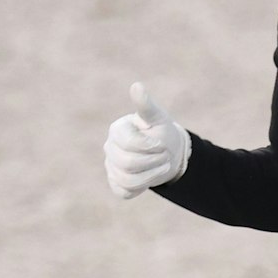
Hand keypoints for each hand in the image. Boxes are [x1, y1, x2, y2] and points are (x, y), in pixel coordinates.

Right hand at [104, 82, 190, 198]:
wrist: (167, 153)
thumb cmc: (161, 132)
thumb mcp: (158, 118)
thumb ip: (146, 105)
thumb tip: (136, 86)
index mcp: (117, 130)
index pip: (129, 143)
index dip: (150, 146)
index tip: (161, 144)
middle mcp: (110, 148)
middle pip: (128, 163)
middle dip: (154, 161)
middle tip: (164, 155)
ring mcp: (111, 166)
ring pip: (128, 180)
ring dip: (152, 175)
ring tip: (162, 166)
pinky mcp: (116, 183)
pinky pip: (125, 191)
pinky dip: (142, 186)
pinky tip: (150, 176)